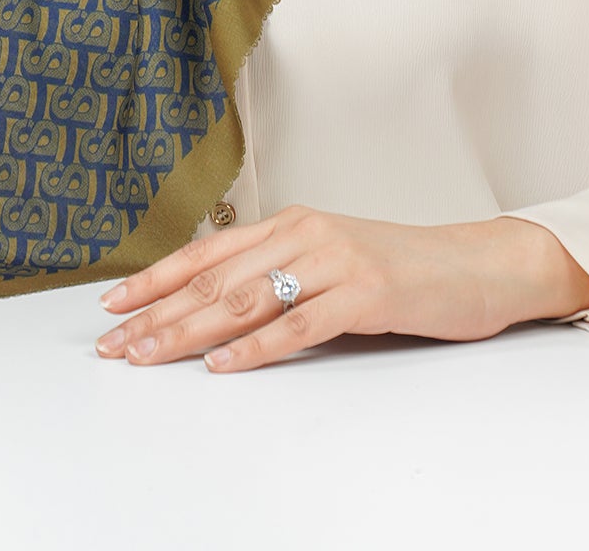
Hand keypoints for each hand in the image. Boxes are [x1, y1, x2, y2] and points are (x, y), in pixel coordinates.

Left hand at [93, 204, 588, 373]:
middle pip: (215, 279)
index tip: (112, 305)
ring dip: (189, 333)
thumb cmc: (400, 267)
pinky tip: (223, 365)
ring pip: (245, 300)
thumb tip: (214, 306)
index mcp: (290, 224)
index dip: (155, 279)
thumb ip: (279, 273)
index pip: (207, 253)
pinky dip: (256, 348)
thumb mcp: (329, 259)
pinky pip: (300, 326)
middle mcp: (304, 234)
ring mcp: (335, 261)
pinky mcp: (365, 293)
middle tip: (115, 345)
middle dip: (157, 315)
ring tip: (149, 357)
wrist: (476, 264)